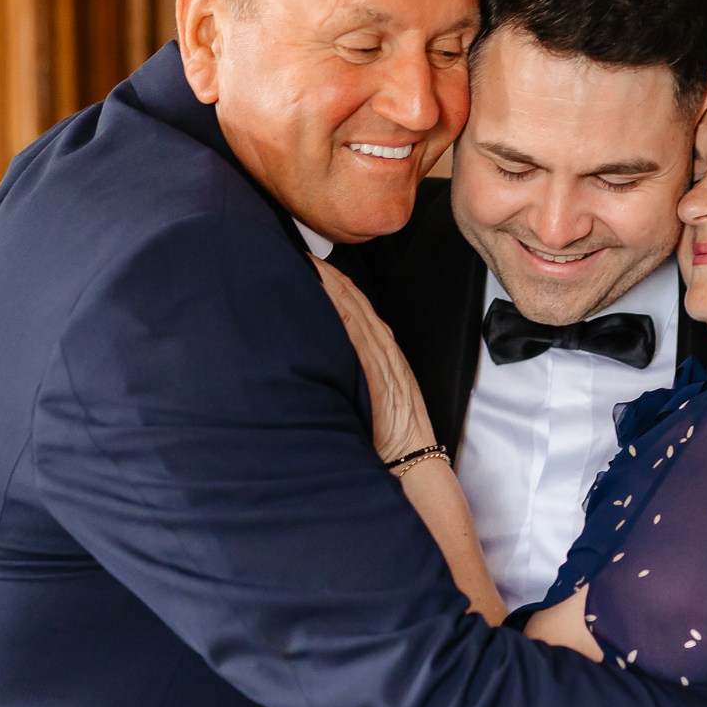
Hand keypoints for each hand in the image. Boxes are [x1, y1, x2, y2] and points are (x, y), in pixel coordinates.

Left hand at [310, 257, 433, 462]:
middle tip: (295, 251)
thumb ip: (354, 366)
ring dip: (327, 284)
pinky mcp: (376, 370)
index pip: (353, 301)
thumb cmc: (388, 429)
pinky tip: (322, 295)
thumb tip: (323, 350)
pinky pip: (355, 333)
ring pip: (351, 308)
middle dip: (323, 273)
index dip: (329, 277)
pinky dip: (340, 311)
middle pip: (350, 297)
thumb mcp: (371, 389)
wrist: (411, 455)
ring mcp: (379, 355)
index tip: (304, 260)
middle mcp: (380, 344)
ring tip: (302, 263)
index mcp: (379, 346)